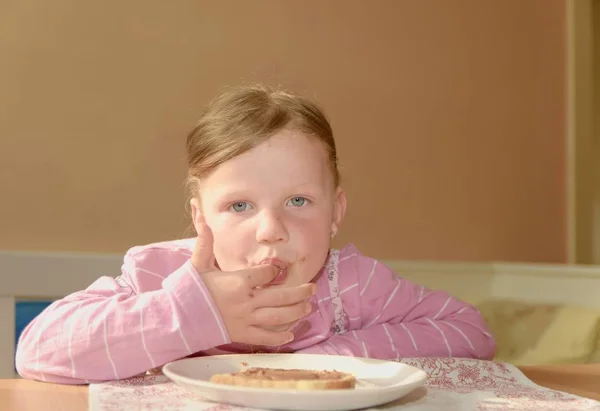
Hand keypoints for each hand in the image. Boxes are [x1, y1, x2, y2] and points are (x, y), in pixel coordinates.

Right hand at [191, 219, 315, 346]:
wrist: (178, 319)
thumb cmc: (189, 291)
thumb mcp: (197, 264)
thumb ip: (205, 242)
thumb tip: (203, 219)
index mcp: (238, 282)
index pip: (266, 274)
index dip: (274, 272)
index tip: (278, 270)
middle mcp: (246, 301)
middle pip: (280, 297)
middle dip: (299, 292)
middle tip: (312, 288)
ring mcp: (245, 320)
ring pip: (278, 317)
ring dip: (296, 312)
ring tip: (308, 307)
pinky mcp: (242, 335)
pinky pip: (266, 337)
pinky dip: (280, 336)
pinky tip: (291, 333)